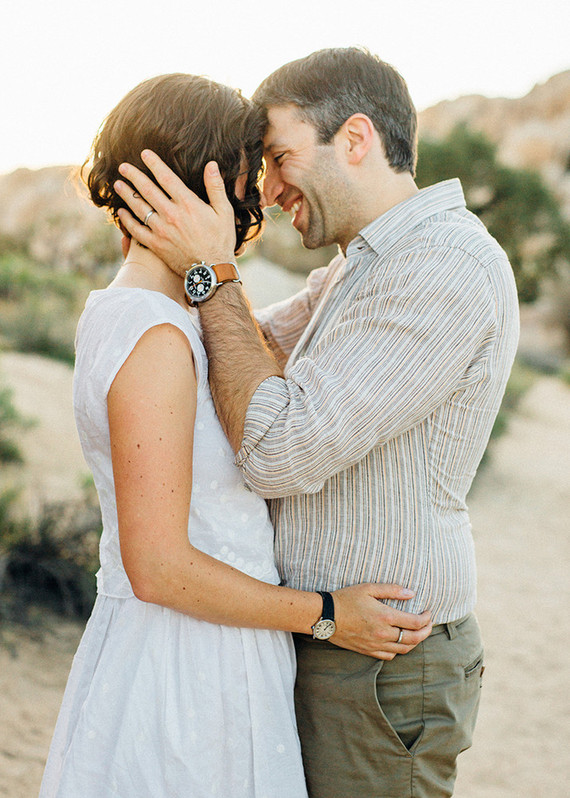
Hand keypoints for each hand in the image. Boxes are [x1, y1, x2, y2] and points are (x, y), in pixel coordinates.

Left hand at [114, 151, 236, 275]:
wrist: (212, 271)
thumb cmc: (221, 241)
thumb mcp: (224, 212)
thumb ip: (216, 187)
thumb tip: (211, 165)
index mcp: (188, 203)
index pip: (166, 177)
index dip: (154, 163)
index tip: (144, 153)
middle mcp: (171, 215)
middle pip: (147, 189)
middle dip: (133, 175)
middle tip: (123, 167)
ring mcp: (161, 230)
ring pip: (138, 208)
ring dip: (127, 195)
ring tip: (118, 185)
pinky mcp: (156, 245)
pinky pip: (137, 230)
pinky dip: (127, 221)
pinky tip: (121, 213)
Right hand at [330, 583, 431, 659]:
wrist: (326, 616)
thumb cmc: (346, 599)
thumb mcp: (369, 588)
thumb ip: (392, 590)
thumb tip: (411, 593)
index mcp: (385, 617)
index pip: (415, 623)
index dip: (426, 619)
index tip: (429, 613)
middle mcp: (383, 634)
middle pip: (413, 639)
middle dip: (425, 632)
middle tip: (429, 624)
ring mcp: (376, 645)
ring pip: (403, 650)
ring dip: (415, 642)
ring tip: (418, 633)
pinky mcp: (368, 651)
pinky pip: (390, 656)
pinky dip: (399, 650)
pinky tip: (400, 643)